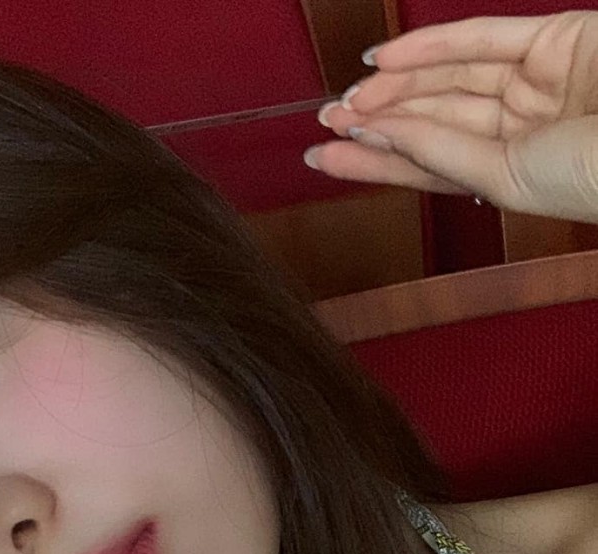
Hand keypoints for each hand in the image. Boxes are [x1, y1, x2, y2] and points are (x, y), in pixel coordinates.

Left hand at [305, 12, 597, 223]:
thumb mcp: (507, 176)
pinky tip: (382, 62)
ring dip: (392, 88)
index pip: (427, 165)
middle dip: (374, 123)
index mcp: (509, 174)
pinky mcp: (555, 39)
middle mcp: (517, 129)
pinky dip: (429, 46)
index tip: (324, 159)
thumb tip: (381, 136)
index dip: (374, 161)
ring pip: (447, 79)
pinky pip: (480, 38)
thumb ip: (444, 154)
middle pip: (429, 122)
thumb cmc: (596, 175)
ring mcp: (535, 83)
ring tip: (342, 101)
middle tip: (323, 124)